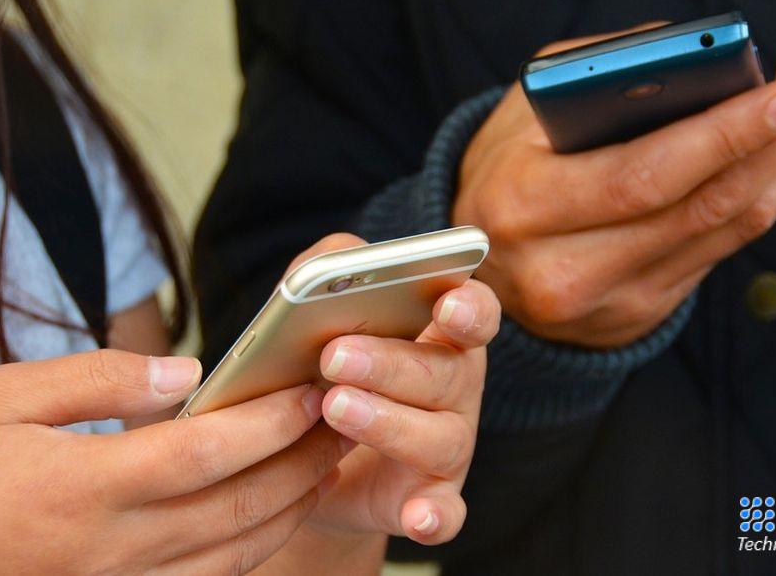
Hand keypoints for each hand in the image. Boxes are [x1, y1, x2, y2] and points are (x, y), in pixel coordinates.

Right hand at [0, 350, 348, 573]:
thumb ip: (97, 379)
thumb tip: (183, 371)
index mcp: (87, 486)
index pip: (208, 451)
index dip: (270, 420)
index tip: (310, 387)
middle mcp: (115, 546)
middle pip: (240, 505)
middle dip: (304, 461)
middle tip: (345, 419)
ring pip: (236, 553)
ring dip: (292, 506)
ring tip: (325, 462)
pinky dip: (252, 548)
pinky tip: (272, 515)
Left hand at [260, 233, 497, 570]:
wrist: (301, 458)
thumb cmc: (320, 367)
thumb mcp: (317, 312)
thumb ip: (330, 270)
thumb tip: (341, 258)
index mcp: (441, 335)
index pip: (474, 312)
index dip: (467, 307)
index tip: (446, 304)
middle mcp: (456, 390)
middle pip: (447, 373)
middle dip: (392, 363)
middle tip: (335, 356)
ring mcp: (449, 448)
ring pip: (439, 437)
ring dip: (389, 423)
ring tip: (334, 407)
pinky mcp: (429, 501)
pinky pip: (445, 513)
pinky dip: (436, 517)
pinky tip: (417, 516)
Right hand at [453, 23, 775, 346]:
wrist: (476, 268)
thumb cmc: (506, 167)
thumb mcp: (524, 109)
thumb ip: (601, 74)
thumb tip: (703, 56)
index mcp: (525, 206)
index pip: (643, 175)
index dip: (724, 136)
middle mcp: (567, 268)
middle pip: (704, 204)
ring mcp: (610, 302)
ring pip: (728, 227)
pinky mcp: (642, 314)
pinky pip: (723, 247)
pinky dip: (764, 190)